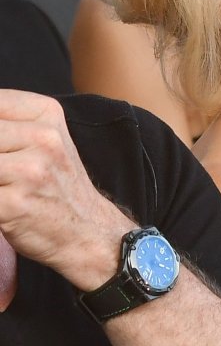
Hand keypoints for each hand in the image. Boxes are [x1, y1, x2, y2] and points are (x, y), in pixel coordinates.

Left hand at [0, 90, 131, 289]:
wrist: (87, 232)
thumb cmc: (55, 186)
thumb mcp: (43, 139)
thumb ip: (7, 123)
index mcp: (46, 113)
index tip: (2, 151)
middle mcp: (43, 137)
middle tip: (2, 174)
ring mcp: (30, 171)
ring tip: (4, 186)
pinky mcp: (16, 203)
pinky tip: (2, 205)